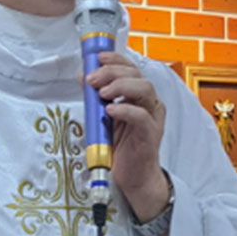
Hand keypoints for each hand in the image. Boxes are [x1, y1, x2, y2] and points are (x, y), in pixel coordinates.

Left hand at [86, 51, 168, 221]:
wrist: (133, 178)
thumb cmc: (121, 147)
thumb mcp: (104, 116)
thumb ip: (96, 96)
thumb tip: (84, 75)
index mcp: (138, 96)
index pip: (131, 68)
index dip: (116, 59)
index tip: (99, 58)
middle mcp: (149, 103)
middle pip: (137, 75)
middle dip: (112, 72)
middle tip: (93, 78)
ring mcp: (152, 118)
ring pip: (145, 89)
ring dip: (121, 85)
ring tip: (103, 92)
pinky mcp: (151, 135)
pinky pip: (142, 117)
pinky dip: (125, 110)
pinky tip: (110, 110)